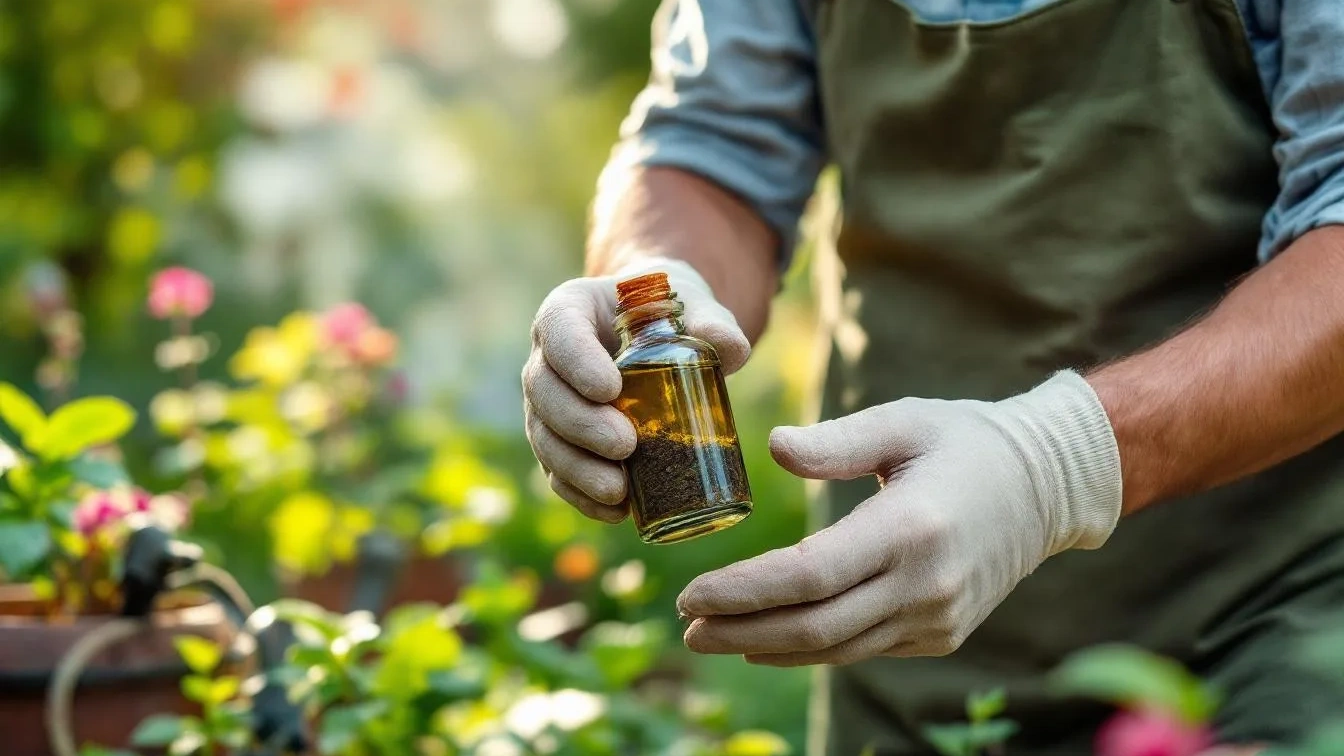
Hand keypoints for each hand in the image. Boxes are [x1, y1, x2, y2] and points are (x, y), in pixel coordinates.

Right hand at [522, 258, 749, 522]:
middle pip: (544, 390)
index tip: (610, 388)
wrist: (660, 335)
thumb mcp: (695, 306)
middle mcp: (548, 357)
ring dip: (577, 468)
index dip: (577, 360)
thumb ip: (714, 323)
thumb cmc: (673, 313)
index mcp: (571, 309)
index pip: (559, 329)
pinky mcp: (561, 442)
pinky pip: (558, 472)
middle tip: (625, 444)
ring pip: (545, 437)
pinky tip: (616, 512)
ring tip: (619, 490)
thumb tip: (733, 349)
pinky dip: (582, 495)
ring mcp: (549, 403)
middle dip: (580, 423)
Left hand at [677, 372, 1121, 664]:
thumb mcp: (904, 421)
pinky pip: (862, 647)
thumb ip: (837, 440)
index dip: (744, 593)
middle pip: (814, 626)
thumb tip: (774, 446)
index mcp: (911, 529)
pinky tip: (769, 639)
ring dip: (768, 646)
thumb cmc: (965, 440)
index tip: (691, 596)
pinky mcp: (942, 633)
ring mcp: (937, 617)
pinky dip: (811, 647)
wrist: (1048, 484)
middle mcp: (926, 585)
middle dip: (741, 630)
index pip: (809, 577)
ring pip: (836, 647)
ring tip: (712, 637)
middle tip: (686, 630)